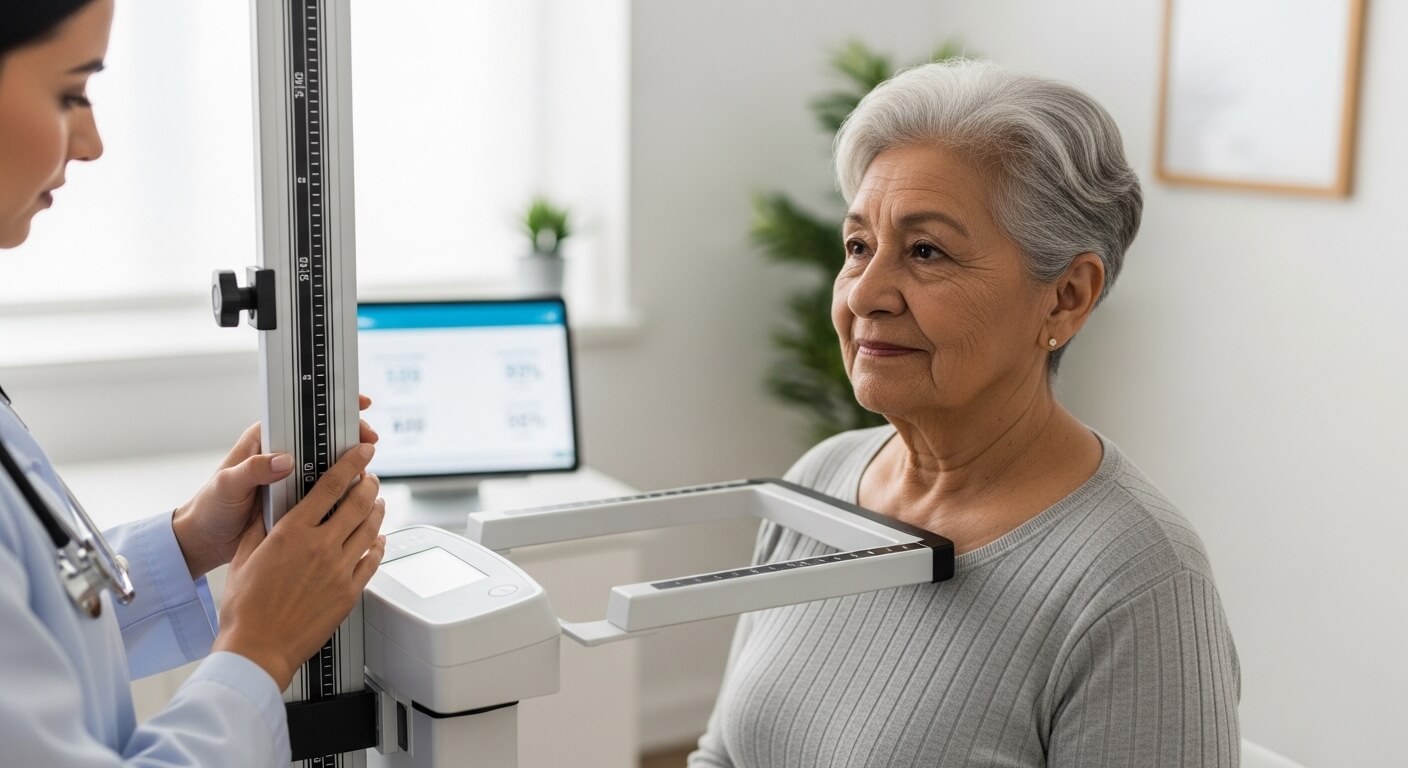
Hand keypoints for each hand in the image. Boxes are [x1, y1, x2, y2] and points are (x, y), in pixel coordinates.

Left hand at [173, 395, 377, 577]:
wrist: (205, 541)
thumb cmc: (209, 509)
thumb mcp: (227, 486)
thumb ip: (253, 470)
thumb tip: (284, 460)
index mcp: (263, 442)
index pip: (300, 414)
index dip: (328, 406)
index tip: (355, 405)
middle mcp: (279, 455)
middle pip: (320, 436)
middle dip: (349, 435)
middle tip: (370, 441)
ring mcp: (289, 477)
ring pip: (326, 462)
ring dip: (349, 463)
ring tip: (367, 468)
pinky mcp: (295, 499)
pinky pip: (323, 489)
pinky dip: (341, 489)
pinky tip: (356, 493)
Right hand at [212, 442, 385, 689]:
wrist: (257, 648)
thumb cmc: (245, 607)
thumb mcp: (245, 555)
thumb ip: (261, 524)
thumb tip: (270, 501)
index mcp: (293, 532)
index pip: (332, 486)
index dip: (352, 463)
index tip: (363, 451)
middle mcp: (321, 546)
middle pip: (358, 503)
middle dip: (369, 483)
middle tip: (371, 477)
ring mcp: (339, 570)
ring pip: (370, 529)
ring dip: (377, 511)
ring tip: (376, 502)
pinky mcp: (349, 593)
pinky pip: (372, 561)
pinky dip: (378, 545)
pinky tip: (377, 539)